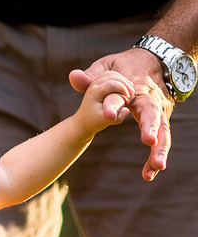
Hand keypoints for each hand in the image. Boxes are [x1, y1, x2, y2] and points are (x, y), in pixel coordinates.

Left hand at [69, 48, 174, 179]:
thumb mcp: (108, 65)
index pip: (122, 95)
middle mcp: (149, 100)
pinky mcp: (160, 123)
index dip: (114, 104)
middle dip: (150, 127)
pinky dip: (156, 156)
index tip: (107, 115)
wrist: (155, 62)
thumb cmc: (127, 65)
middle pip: (152, 114)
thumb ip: (92, 75)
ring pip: (163, 131)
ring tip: (155, 166)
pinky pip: (161, 141)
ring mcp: (158, 112)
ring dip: (159, 149)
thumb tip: (73, 77)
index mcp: (134, 86)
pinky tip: (149, 174)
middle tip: (148, 141)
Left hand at [75, 69, 134, 132]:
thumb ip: (117, 117)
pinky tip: (125, 87)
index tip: (129, 97)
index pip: (112, 83)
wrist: (83, 122)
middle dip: (124, 83)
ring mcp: (95, 84)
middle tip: (132, 93)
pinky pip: (110, 75)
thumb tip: (127, 110)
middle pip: (112, 76)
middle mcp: (93, 85)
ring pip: (111, 74)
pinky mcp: (98, 84)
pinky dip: (119, 79)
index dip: (123, 88)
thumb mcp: (106, 121)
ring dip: (122, 80)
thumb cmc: (94, 122)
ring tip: (130, 90)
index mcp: (95, 92)